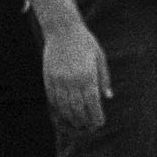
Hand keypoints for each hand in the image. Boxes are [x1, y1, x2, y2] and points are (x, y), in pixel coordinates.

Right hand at [38, 18, 113, 139]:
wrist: (62, 29)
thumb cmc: (85, 43)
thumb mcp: (100, 58)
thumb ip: (104, 79)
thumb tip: (108, 97)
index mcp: (88, 77)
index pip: (92, 104)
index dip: (96, 116)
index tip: (99, 123)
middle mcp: (72, 81)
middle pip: (78, 109)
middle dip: (84, 121)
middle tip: (89, 128)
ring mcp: (59, 80)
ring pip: (64, 106)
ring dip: (70, 118)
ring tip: (77, 124)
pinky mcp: (48, 77)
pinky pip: (52, 98)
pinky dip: (58, 108)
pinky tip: (63, 113)